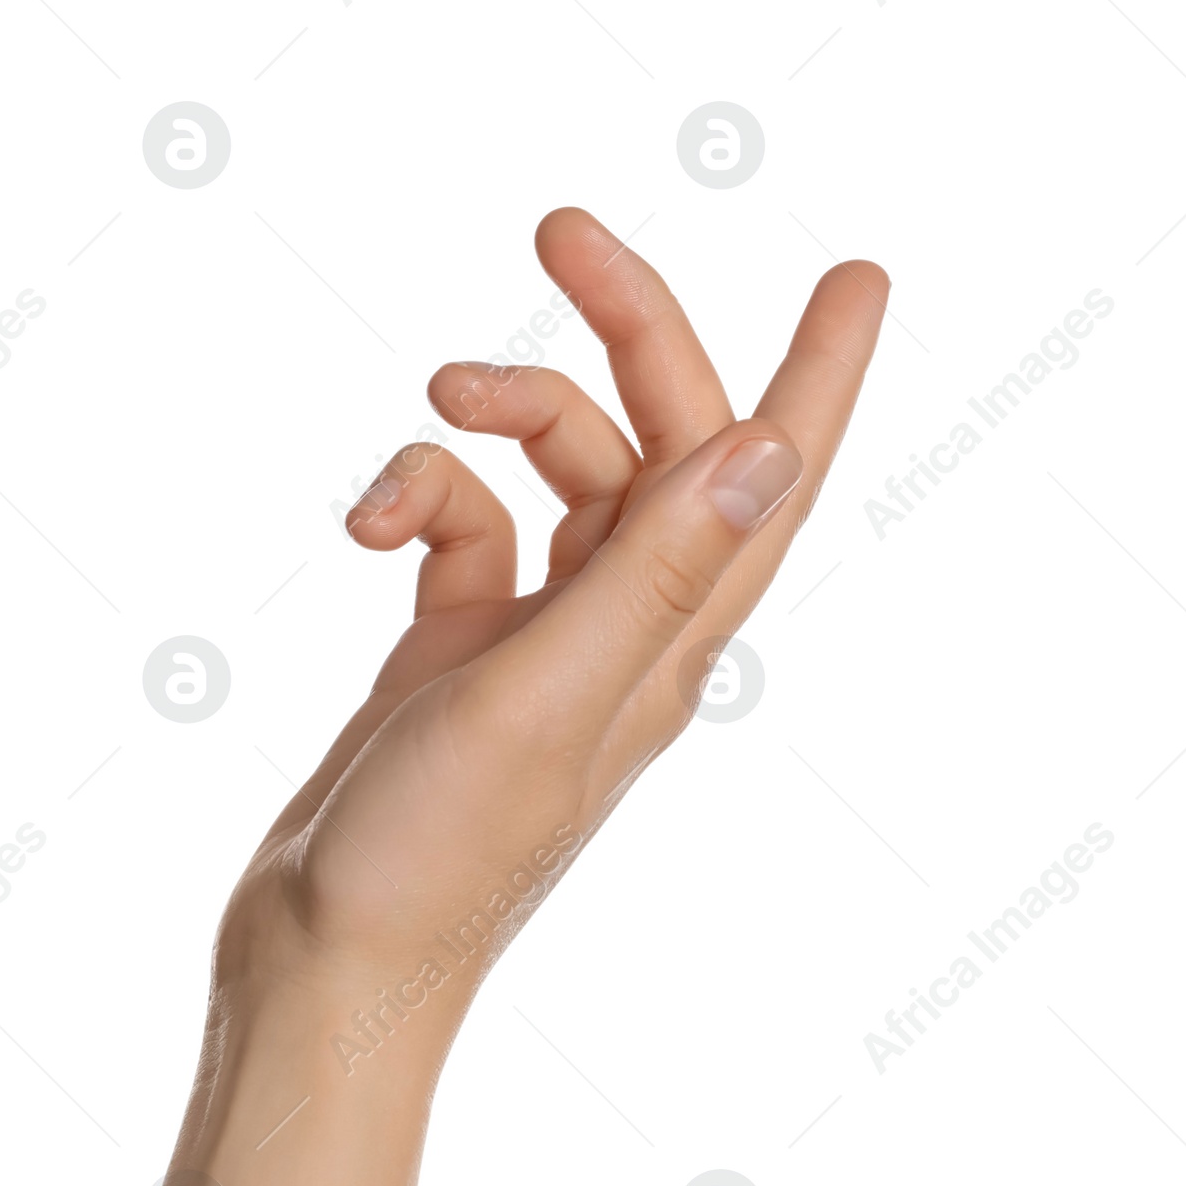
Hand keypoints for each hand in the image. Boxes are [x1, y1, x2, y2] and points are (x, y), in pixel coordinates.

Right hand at [218, 207, 887, 1017]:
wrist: (326, 959)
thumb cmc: (438, 862)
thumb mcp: (546, 700)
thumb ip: (651, 573)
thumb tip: (768, 450)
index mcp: (673, 642)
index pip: (773, 482)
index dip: (823, 373)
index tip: (859, 271)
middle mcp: (623, 631)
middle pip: (655, 438)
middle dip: (619, 329)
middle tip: (561, 227)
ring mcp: (542, 639)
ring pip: (552, 468)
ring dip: (492, 414)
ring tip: (433, 403)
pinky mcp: (461, 650)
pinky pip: (461, 524)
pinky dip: (417, 495)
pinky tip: (367, 527)